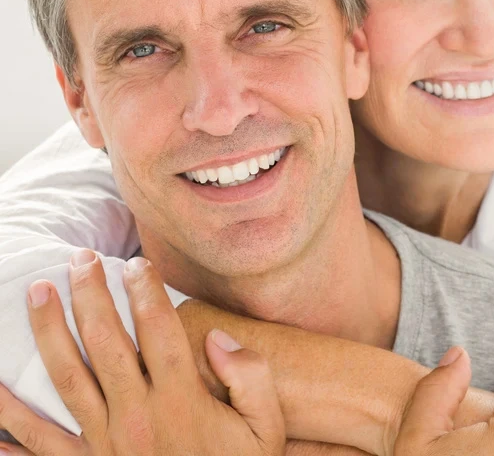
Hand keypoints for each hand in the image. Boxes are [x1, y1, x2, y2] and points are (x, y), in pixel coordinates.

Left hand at [0, 250, 284, 455]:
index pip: (160, 331)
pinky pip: (40, 440)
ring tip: (38, 292)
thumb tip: (217, 338)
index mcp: (182, 401)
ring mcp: (104, 441)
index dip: (147, 292)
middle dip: (91, 294)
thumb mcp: (267, 430)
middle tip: (82, 257)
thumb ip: (250, 378)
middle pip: (106, 342)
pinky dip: (11, 417)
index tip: (137, 264)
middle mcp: (138, 415)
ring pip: (68, 377)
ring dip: (49, 331)